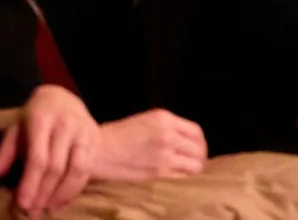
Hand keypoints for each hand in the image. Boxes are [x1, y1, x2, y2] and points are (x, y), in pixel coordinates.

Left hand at [0, 84, 98, 215]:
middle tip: (32, 212)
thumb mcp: (17, 127)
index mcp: (42, 119)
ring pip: (75, 170)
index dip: (30, 183)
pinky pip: (85, 170)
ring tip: (46, 208)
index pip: (38, 157)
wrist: (64, 97)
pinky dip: (74, 189)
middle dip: (43, 193)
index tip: (22, 204)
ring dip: (60, 194)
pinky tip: (61, 200)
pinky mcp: (93, 140)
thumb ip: (5, 153)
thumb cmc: (36, 115)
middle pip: (55, 167)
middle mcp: (65, 124)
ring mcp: (82, 132)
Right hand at [87, 108, 205, 181]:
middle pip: (199, 148)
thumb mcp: (145, 121)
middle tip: (194, 162)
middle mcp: (167, 134)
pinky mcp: (158, 171)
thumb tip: (185, 141)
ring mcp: (164, 154)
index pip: (196, 131)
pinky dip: (184, 178)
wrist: (97, 150)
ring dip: (193, 169)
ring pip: (195, 165)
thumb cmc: (117, 136)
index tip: (197, 148)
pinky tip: (177, 178)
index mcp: (164, 118)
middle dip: (199, 157)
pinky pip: (182, 177)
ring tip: (187, 171)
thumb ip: (167, 128)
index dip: (200, 142)